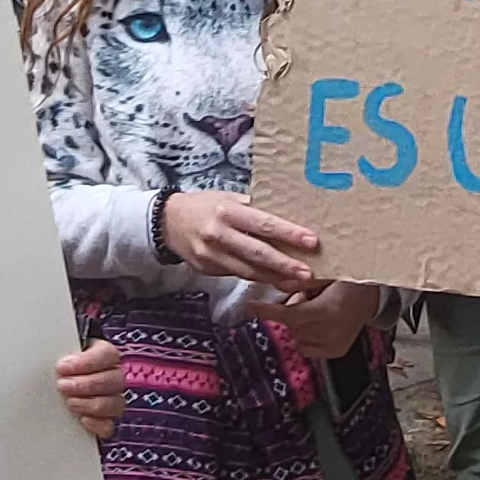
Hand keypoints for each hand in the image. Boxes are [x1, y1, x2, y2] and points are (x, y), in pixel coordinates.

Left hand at [52, 341, 125, 442]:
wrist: (53, 384)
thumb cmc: (58, 367)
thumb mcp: (58, 354)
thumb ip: (58, 353)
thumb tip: (48, 357)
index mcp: (104, 355)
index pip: (108, 355)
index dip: (87, 362)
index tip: (62, 367)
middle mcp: (112, 377)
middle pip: (114, 380)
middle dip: (86, 384)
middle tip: (63, 385)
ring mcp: (111, 400)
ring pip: (116, 404)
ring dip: (92, 404)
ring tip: (70, 403)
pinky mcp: (104, 421)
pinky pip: (109, 426)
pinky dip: (98, 424)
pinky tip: (82, 419)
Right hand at [161, 191, 320, 294]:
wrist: (168, 222)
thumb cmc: (206, 206)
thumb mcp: (228, 197)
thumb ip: (254, 207)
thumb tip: (290, 215)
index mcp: (227, 211)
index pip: (262, 223)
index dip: (288, 233)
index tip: (311, 241)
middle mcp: (218, 234)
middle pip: (257, 252)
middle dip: (285, 264)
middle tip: (308, 272)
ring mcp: (211, 255)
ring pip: (248, 271)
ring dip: (275, 277)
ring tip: (297, 282)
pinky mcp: (208, 270)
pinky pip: (238, 275)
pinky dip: (259, 279)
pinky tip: (276, 280)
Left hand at [267, 280, 381, 360]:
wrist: (375, 296)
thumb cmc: (350, 280)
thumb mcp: (326, 274)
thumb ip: (301, 282)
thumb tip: (274, 283)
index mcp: (328, 311)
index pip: (289, 314)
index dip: (267, 311)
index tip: (251, 306)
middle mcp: (331, 332)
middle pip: (292, 325)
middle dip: (290, 311)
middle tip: (303, 297)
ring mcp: (334, 345)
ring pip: (298, 336)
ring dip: (298, 323)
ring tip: (315, 308)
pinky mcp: (336, 351)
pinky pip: (307, 347)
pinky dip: (306, 335)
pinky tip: (318, 323)